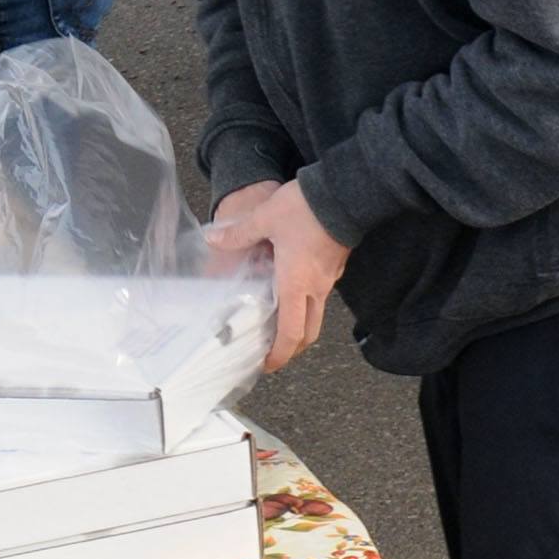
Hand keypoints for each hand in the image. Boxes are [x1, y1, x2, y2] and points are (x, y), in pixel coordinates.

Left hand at [206, 180, 348, 371]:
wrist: (344, 193)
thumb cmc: (307, 209)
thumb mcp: (265, 218)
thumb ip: (238, 233)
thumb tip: (213, 239)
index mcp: (296, 284)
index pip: (291, 333)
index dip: (280, 354)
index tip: (267, 364)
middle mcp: (315, 288)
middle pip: (308, 332)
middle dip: (292, 348)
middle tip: (274, 351)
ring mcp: (329, 279)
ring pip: (316, 315)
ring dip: (300, 327)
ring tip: (280, 324)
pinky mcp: (335, 267)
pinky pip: (321, 295)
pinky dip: (307, 304)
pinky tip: (292, 291)